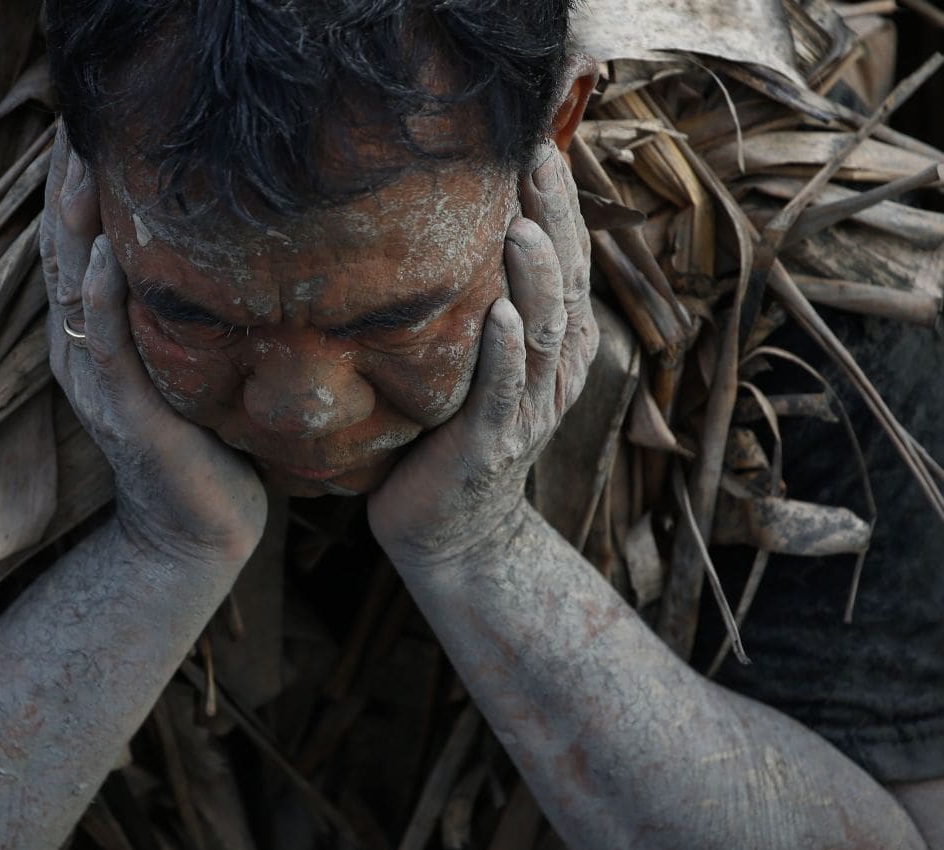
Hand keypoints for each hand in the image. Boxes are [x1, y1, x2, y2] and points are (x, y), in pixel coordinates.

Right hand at [42, 124, 267, 565]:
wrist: (199, 532)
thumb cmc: (201, 440)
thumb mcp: (183, 357)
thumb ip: (172, 303)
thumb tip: (205, 237)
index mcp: (91, 332)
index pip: (72, 239)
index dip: (72, 180)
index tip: (88, 118)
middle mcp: (81, 349)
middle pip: (60, 249)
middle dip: (67, 183)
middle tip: (76, 117)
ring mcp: (98, 383)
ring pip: (72, 288)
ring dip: (74, 224)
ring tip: (83, 161)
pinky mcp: (128, 415)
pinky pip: (107, 348)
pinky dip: (102, 297)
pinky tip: (106, 251)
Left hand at [368, 147, 596, 573]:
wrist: (450, 531)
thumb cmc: (455, 434)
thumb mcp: (480, 359)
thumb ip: (488, 303)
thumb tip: (469, 226)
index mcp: (556, 346)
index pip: (569, 263)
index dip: (562, 207)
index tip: (541, 147)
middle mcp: (554, 373)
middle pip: (566, 286)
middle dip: (555, 223)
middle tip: (537, 161)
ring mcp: (528, 411)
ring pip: (544, 335)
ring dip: (536, 281)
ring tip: (522, 229)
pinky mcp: (490, 446)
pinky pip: (502, 396)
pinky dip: (504, 356)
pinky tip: (499, 317)